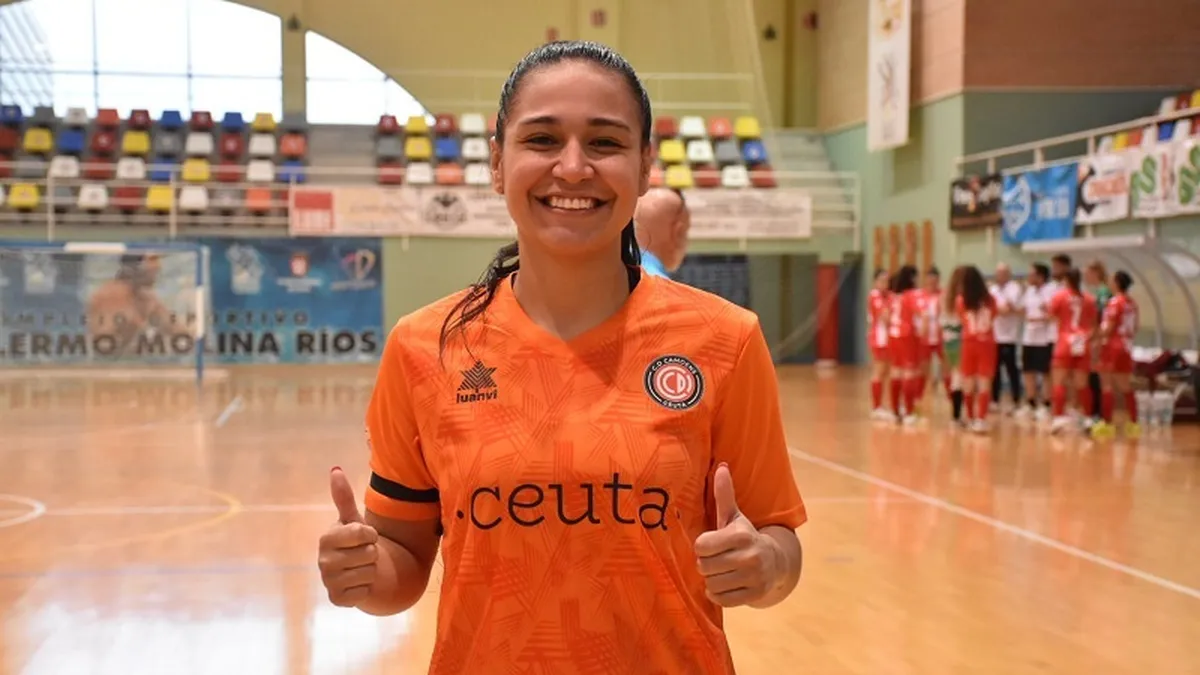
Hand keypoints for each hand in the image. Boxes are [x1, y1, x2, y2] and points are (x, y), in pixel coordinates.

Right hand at [318, 467, 378, 607]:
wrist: (356, 571)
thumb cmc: (355, 542)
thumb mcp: (352, 519)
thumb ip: (344, 497)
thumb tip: (335, 470)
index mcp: (326, 538)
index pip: (363, 532)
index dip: (372, 534)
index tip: (366, 535)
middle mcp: (323, 561)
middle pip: (369, 553)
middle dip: (373, 553)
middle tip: (363, 554)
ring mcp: (329, 582)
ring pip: (370, 573)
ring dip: (372, 571)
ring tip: (361, 567)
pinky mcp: (337, 600)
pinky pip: (365, 592)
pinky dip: (367, 588)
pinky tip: (359, 583)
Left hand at [694, 463, 782, 607]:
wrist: (776, 563)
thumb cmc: (745, 537)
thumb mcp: (734, 516)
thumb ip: (724, 494)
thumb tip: (720, 467)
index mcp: (741, 535)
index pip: (701, 546)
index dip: (702, 546)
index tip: (710, 544)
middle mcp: (750, 556)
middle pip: (704, 566)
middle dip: (706, 564)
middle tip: (716, 559)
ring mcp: (754, 577)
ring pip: (711, 584)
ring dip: (712, 580)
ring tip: (722, 571)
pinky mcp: (755, 595)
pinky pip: (721, 600)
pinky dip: (718, 594)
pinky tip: (726, 584)